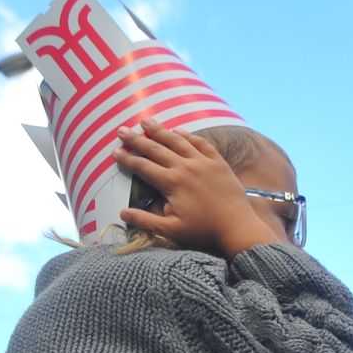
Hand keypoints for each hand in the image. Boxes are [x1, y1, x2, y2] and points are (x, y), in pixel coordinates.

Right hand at [114, 122, 284, 255]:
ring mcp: (203, 162)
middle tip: (122, 130)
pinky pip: (201, 143)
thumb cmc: (204, 231)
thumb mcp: (172, 230)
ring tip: (145, 121)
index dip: (127, 159)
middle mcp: (185, 167)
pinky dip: (188, 135)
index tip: (115, 152)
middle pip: (156, 149)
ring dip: (160, 130)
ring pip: (177, 141)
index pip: (143, 167)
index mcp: (172, 183)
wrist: (237, 227)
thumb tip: (122, 213)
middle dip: (136, 139)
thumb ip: (146, 221)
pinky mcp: (218, 162)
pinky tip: (179, 130)